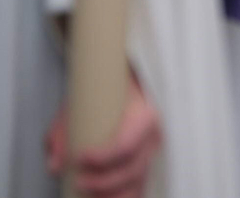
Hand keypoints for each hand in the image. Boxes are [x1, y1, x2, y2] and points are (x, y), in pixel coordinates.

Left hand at [47, 69, 161, 196]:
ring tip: (89, 193)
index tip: (81, 158)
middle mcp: (154, 137)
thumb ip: (65, 132)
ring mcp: (153, 151)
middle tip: (79, 181)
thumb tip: (55, 165)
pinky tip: (106, 197)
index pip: (127, 145)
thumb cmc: (108, 91)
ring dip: (113, 194)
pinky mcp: (148, 161)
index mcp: (145, 116)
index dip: (103, 158)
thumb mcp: (84, 101)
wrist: (134, 82)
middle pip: (133, 170)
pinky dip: (124, 195)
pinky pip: (140, 186)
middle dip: (104, 182)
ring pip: (139, 182)